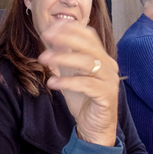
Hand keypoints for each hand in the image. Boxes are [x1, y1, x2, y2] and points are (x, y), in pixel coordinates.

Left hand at [38, 21, 118, 146]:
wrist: (95, 126)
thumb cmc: (84, 99)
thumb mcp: (71, 74)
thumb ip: (65, 58)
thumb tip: (52, 40)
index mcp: (101, 57)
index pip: (89, 35)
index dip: (71, 29)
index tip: (51, 27)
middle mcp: (108, 66)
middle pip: (88, 45)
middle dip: (66, 39)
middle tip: (46, 37)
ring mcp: (109, 80)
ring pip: (87, 62)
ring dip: (63, 58)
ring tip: (43, 59)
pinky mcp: (106, 95)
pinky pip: (86, 84)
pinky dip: (67, 82)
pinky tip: (51, 83)